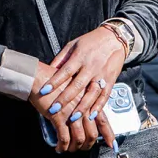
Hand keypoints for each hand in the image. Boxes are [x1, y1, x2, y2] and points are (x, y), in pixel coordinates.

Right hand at [31, 62, 109, 152]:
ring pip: (79, 138)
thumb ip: (81, 100)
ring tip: (70, 149)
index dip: (108, 134)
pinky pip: (64, 138)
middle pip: (92, 133)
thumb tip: (83, 115)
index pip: (103, 120)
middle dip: (88, 144)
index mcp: (89, 99)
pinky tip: (59, 148)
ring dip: (75, 147)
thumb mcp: (73, 88)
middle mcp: (83, 107)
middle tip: (83, 148)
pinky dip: (62, 146)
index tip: (112, 144)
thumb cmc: (54, 80)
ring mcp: (72, 112)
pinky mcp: (59, 117)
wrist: (38, 76)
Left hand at [45, 28, 127, 147]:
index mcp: (79, 56)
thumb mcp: (73, 45)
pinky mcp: (111, 80)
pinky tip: (91, 116)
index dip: (54, 81)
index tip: (44, 90)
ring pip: (92, 93)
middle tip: (54, 109)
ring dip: (82, 107)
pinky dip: (99, 107)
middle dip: (65, 99)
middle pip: (77, 85)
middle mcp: (91, 67)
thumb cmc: (90, 42)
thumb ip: (61, 59)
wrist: (114, 39)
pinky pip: (104, 96)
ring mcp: (102, 75)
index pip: (65, 71)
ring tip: (73, 118)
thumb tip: (48, 70)